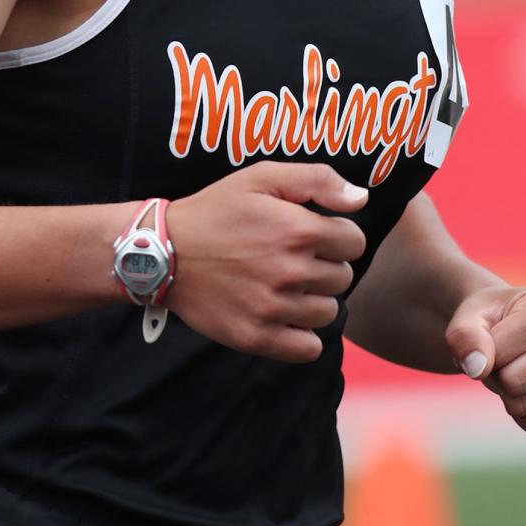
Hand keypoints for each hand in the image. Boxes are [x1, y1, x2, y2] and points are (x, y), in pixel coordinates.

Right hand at [166, 162, 366, 363]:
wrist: (164, 252)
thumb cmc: (216, 210)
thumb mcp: (262, 177)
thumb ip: (318, 180)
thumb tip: (361, 198)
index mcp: (298, 230)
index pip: (354, 242)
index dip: (337, 235)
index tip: (313, 234)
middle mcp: (290, 272)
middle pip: (343, 278)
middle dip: (325, 266)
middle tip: (291, 258)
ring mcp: (273, 309)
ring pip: (328, 312)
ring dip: (314, 299)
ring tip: (285, 284)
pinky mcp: (256, 337)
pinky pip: (308, 348)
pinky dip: (303, 334)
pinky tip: (284, 315)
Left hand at [445, 284, 525, 434]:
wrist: (506, 324)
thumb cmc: (488, 319)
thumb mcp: (467, 317)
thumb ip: (464, 336)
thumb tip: (477, 370)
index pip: (500, 352)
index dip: (483, 351)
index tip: (492, 335)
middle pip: (513, 382)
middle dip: (494, 374)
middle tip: (500, 356)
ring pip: (524, 406)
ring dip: (505, 394)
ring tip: (513, 367)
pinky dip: (520, 414)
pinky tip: (525, 388)